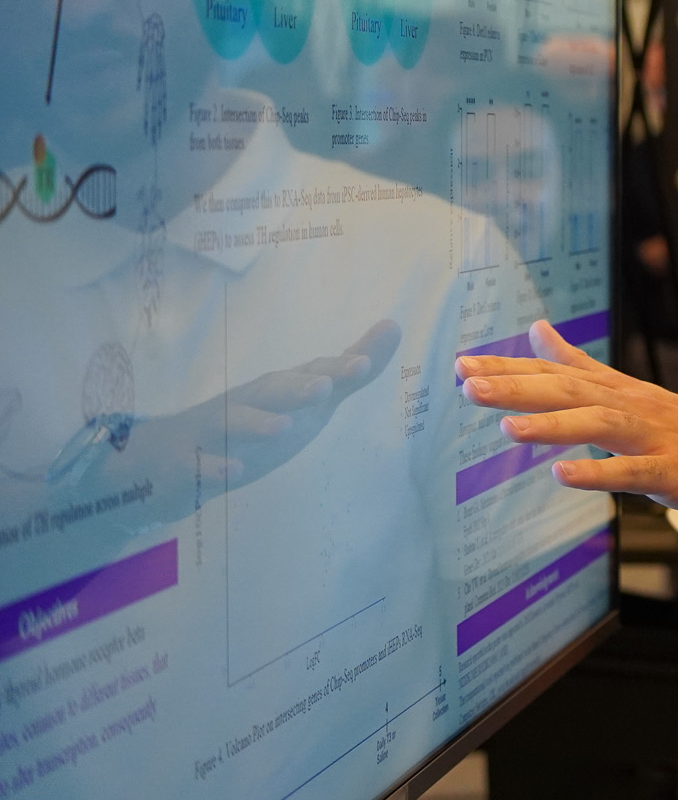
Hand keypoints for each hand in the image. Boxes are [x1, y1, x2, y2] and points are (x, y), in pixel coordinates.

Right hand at [6, 319, 401, 534]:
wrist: (163, 458)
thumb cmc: (251, 424)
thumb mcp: (306, 400)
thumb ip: (348, 371)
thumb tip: (393, 327)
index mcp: (275, 390)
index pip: (308, 374)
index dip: (335, 370)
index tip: (364, 363)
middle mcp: (245, 403)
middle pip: (271, 392)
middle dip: (296, 388)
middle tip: (323, 389)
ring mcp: (212, 432)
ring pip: (232, 424)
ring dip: (256, 424)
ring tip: (282, 427)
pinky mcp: (186, 464)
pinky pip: (198, 466)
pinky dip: (214, 468)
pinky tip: (233, 472)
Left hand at [457, 320, 677, 523]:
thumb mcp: (636, 394)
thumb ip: (583, 365)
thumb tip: (537, 330)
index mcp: (622, 392)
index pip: (558, 373)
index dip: (510, 368)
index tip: (461, 366)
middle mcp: (635, 407)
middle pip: (570, 392)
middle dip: (517, 387)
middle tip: (466, 385)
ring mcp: (656, 440)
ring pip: (599, 425)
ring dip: (553, 425)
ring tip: (507, 426)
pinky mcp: (675, 473)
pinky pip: (633, 473)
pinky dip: (598, 472)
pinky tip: (563, 475)